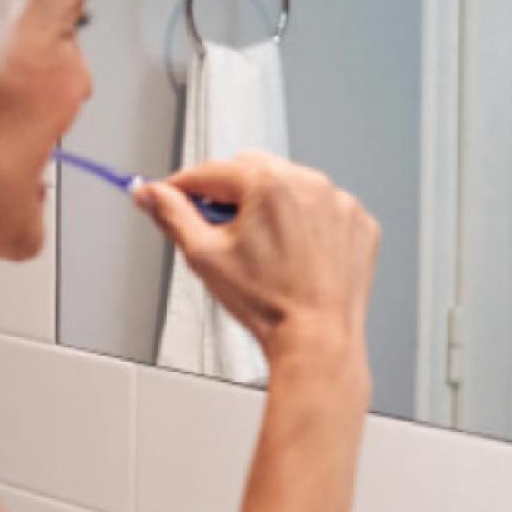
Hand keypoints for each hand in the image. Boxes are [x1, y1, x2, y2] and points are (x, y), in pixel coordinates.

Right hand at [133, 151, 380, 362]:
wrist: (318, 340)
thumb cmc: (269, 304)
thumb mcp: (204, 256)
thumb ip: (172, 215)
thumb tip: (151, 194)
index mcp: (270, 183)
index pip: (212, 171)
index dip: (183, 186)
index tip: (170, 194)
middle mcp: (311, 183)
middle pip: (252, 171)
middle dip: (230, 195)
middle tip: (220, 231)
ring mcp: (340, 202)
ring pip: (290, 189)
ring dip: (271, 207)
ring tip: (264, 252)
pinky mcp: (359, 224)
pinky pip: (323, 210)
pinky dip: (307, 224)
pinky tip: (296, 256)